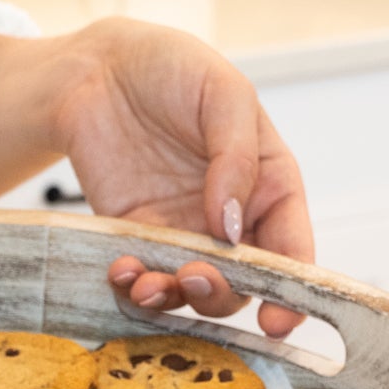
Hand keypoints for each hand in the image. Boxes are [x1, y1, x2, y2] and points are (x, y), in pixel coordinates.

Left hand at [50, 18, 313, 336]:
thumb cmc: (171, 68)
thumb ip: (236, 156)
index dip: (290, 292)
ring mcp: (183, 233)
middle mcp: (231, 220)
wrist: (97, 70)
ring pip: (191, 291)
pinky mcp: (137, 240)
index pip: (291, 249)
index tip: (277, 320)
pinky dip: (133, 286)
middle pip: (241, 283)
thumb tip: (232, 224)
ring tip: (147, 283)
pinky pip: (143, 278)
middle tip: (193, 276)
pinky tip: (121, 271)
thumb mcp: (222, 93)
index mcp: (269, 185)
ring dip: (173, 298)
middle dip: (220, 292)